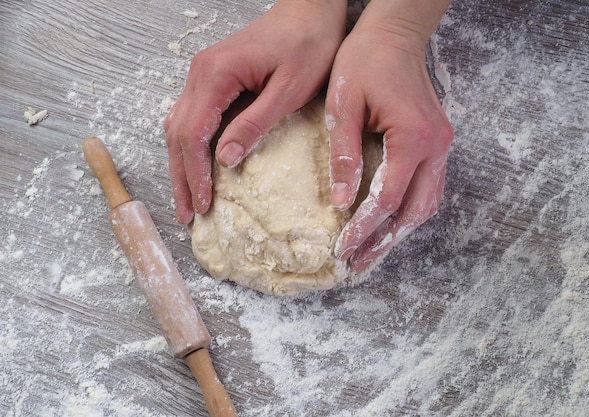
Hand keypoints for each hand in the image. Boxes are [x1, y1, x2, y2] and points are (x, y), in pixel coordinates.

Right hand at [164, 0, 346, 223]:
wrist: (311, 9)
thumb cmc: (308, 44)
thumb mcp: (288, 90)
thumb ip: (254, 123)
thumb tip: (225, 160)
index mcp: (216, 74)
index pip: (193, 134)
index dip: (195, 174)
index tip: (202, 204)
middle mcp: (201, 73)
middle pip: (178, 133)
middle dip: (181, 177)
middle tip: (185, 214)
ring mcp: (203, 73)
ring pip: (179, 126)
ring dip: (181, 164)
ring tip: (187, 198)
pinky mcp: (213, 76)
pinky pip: (192, 116)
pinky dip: (190, 145)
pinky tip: (196, 165)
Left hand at [325, 1, 452, 270]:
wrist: (395, 32)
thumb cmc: (366, 60)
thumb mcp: (343, 105)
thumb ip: (342, 155)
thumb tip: (339, 201)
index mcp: (413, 137)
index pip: (388, 198)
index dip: (363, 227)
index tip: (341, 249)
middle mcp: (436, 145)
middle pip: (415, 210)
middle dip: (385, 240)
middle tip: (358, 263)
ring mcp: (442, 144)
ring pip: (427, 203)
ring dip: (400, 231)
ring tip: (372, 251)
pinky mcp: (437, 142)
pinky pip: (428, 188)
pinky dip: (408, 211)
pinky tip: (388, 222)